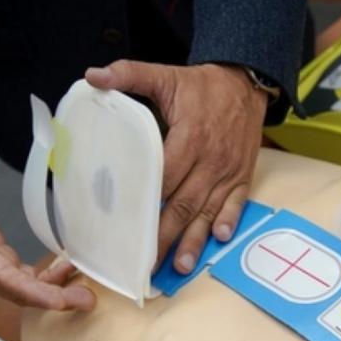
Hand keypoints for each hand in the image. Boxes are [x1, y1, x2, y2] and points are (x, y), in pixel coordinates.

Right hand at [0, 118, 95, 310]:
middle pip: (17, 291)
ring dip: (56, 291)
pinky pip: (29, 278)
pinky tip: (73, 269)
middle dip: (51, 298)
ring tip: (88, 291)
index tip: (56, 299)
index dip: (28, 290)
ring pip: (26, 288)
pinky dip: (51, 278)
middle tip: (86, 300)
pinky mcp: (1, 263)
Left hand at [85, 61, 266, 272]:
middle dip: (165, 235)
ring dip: (195, 239)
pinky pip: (236, 204)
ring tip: (181, 265)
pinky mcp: (242, 176)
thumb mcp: (165, 75)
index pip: (165, 175)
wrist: (246, 82)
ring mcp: (228, 171)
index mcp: (190, 136)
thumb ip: (129, 75)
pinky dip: (228, 221)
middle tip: (147, 262)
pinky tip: (218, 239)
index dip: (147, 200)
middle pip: (184, 203)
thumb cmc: (202, 85)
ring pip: (208, 210)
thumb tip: (93, 76)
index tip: (129, 223)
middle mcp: (211, 159)